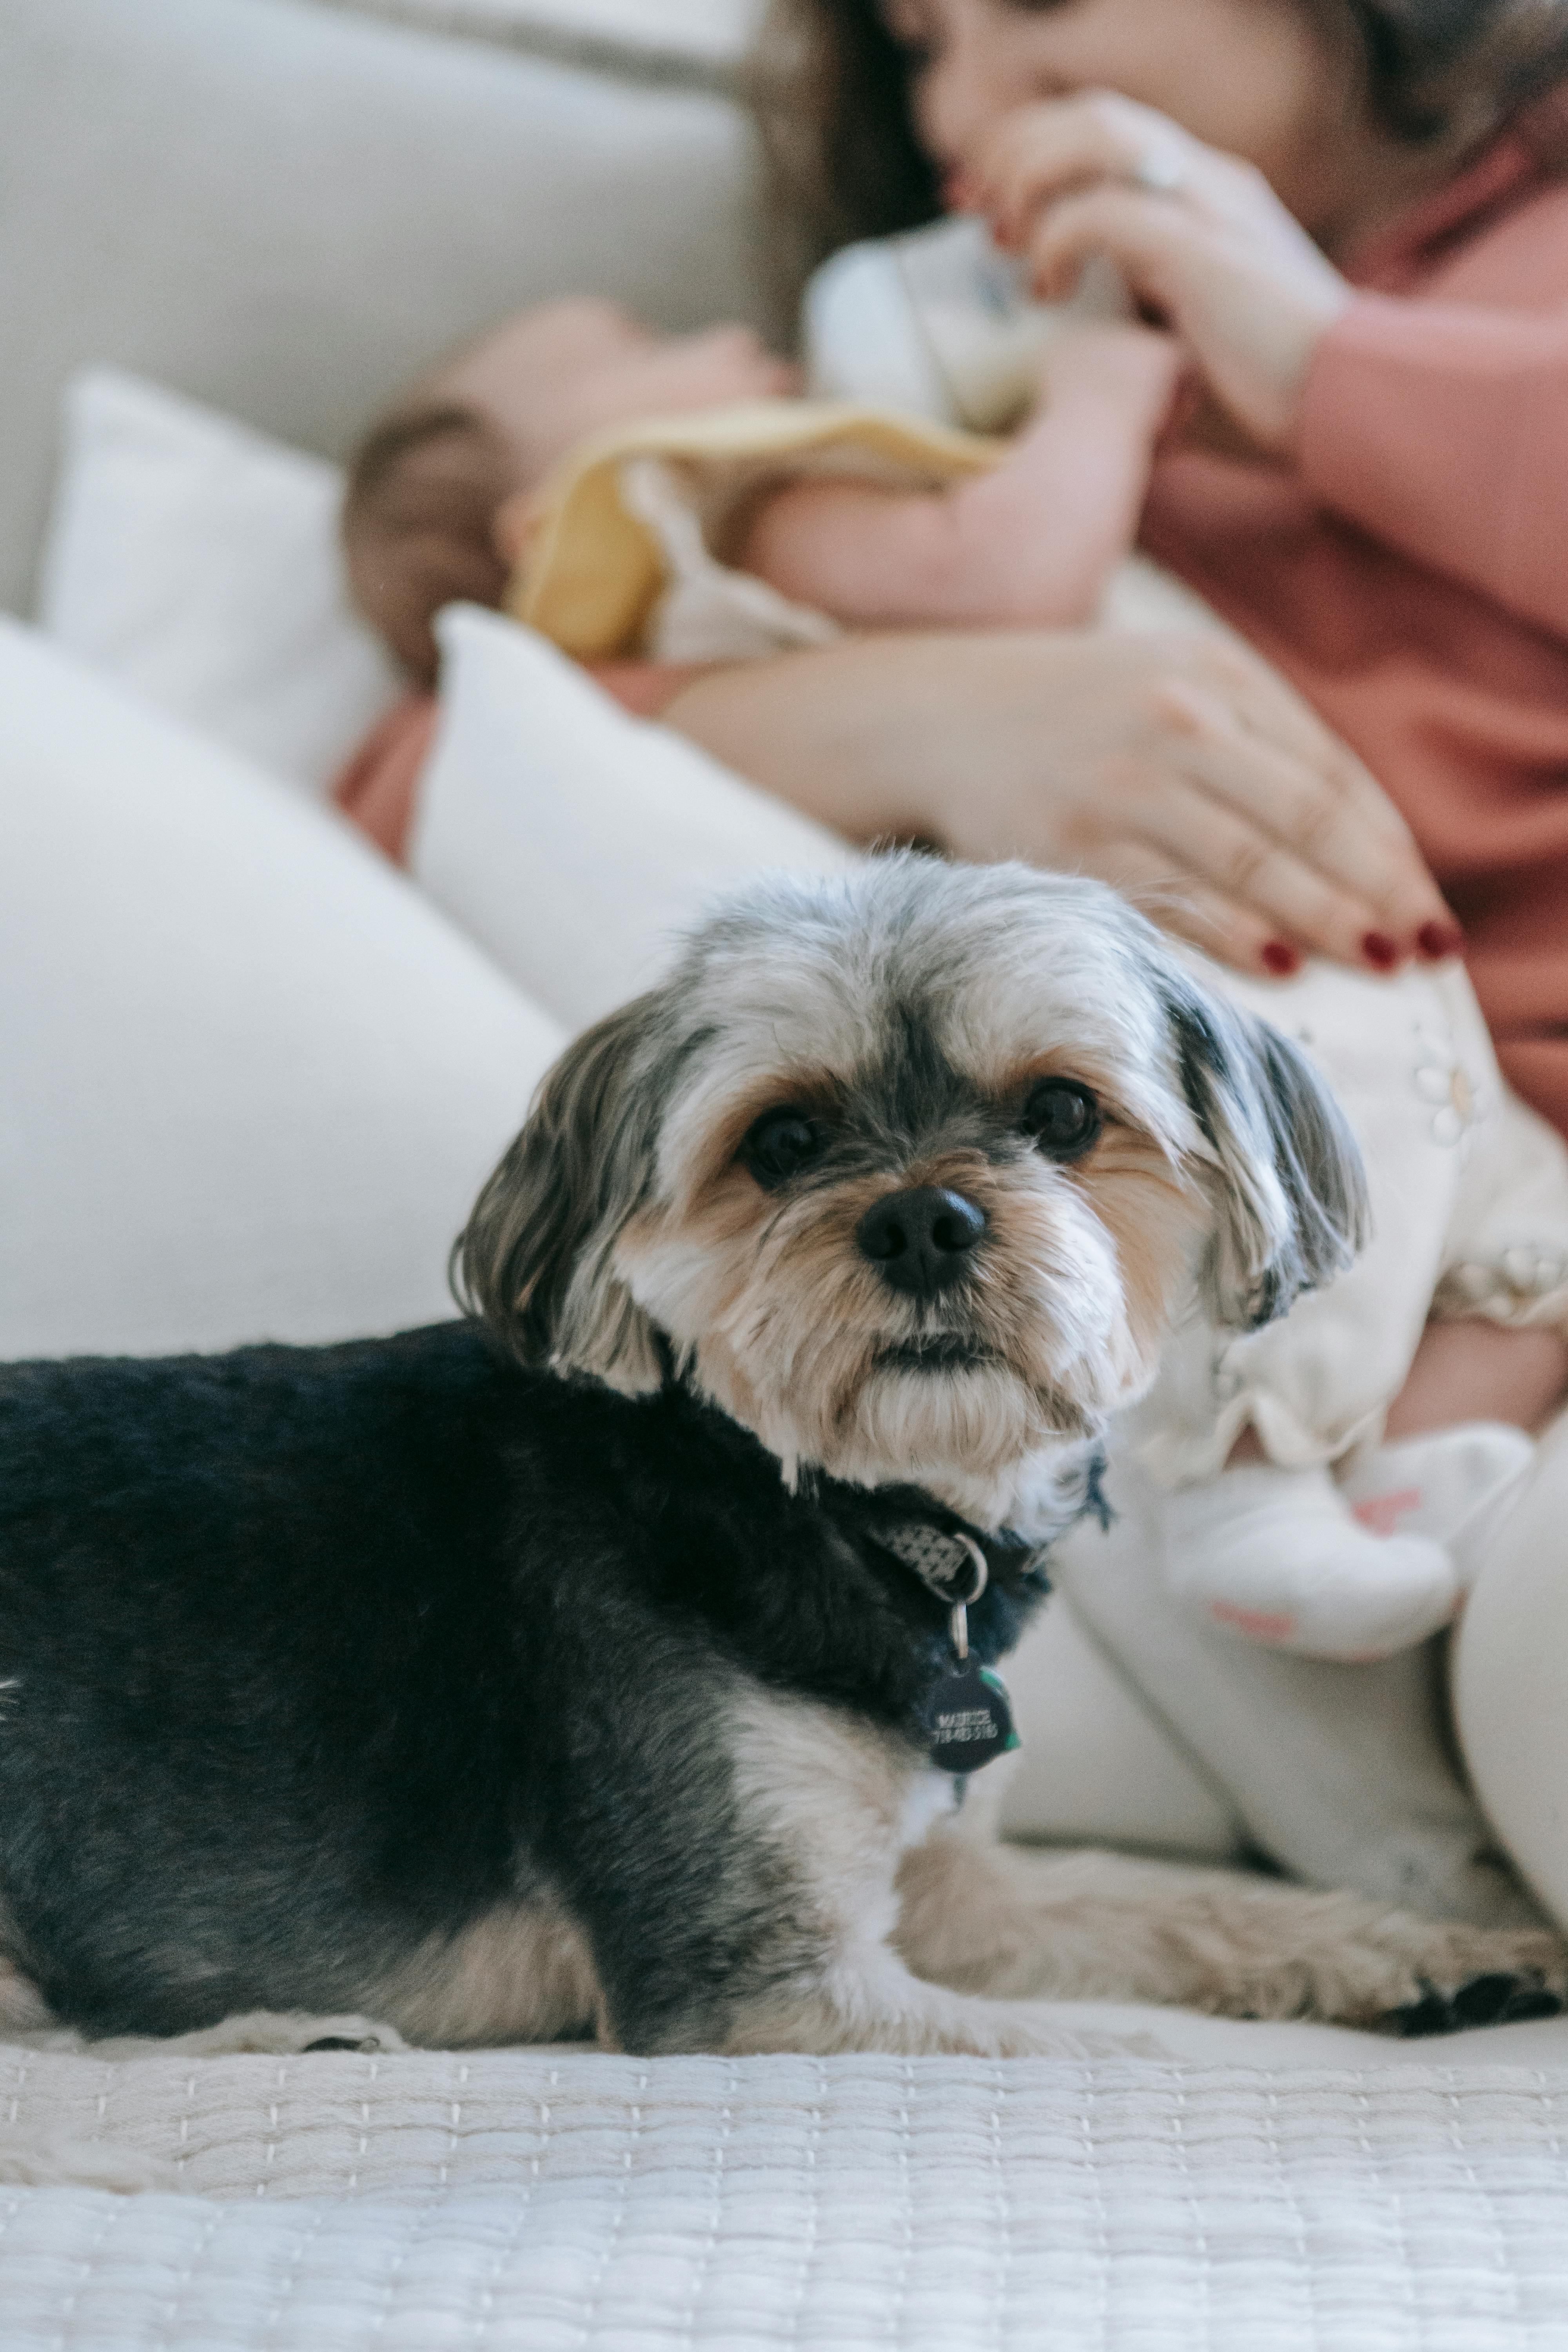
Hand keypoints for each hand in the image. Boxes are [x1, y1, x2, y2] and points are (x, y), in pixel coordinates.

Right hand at [664, 630, 1458, 976]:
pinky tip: (1278, 963)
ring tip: (1371, 960)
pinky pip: (1170, 896)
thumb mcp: (1176, 688)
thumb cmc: (1076, 712)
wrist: (935, 713)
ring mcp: (1119, 782)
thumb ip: (1263, 747)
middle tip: (1419, 948)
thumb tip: (1362, 850)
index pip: (1330, 775)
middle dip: (1372, 890)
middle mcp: (1173, 721)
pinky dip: (1231, 932)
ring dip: (1319, 918)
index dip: (1388, 849)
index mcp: (1214, 677)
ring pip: (1247, 860)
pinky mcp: (1069, 839)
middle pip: (1303, 819)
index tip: (1426, 910)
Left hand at [964, 92, 1353, 454]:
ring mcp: (1210, 207)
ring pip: (1097, 134)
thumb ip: (1137, 326)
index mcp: (1207, 197)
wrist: (1353, 408)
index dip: (1032, 153)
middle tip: (971, 208)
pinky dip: (1057, 237)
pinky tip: (1043, 286)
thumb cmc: (1274, 400)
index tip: (982, 206)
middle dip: (1017, 149)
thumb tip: (1072, 355)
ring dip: (1032, 176)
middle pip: (1092, 114)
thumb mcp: (1187, 348)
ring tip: (1004, 239)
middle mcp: (1209, 182)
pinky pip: (1105, 208)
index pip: (1106, 135)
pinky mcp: (1203, 249)